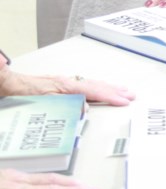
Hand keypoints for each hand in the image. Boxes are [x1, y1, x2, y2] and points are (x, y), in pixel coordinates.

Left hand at [0, 66, 134, 104]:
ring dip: (108, 88)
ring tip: (122, 91)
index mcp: (64, 85)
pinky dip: (97, 88)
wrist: (6, 83)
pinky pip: (84, 86)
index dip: (110, 96)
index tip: (124, 101)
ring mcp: (64, 83)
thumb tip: (80, 106)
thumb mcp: (37, 98)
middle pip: (96, 85)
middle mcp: (66, 82)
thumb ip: (58, 100)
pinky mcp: (59, 86)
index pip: (93, 91)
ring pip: (91, 85)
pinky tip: (99, 91)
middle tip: (131, 95)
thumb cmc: (19, 92)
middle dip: (114, 91)